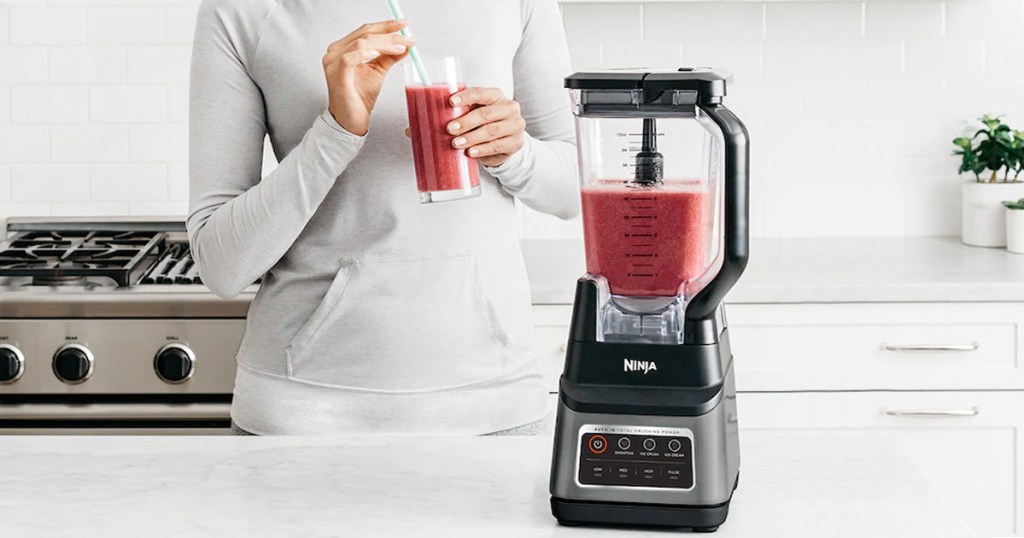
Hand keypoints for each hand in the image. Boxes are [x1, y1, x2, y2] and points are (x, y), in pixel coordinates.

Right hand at [323, 20, 413, 135]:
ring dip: (383, 44)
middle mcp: (335, 52)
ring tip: (400, 48)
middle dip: (389, 35)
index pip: (366, 30)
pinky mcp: (336, 76)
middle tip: (407, 39)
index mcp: (344, 48)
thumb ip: (389, 56)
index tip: (404, 25)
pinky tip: (378, 53)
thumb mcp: (378, 71)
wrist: (351, 120)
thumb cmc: (359, 97)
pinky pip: (349, 58)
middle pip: (364, 34)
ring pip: (360, 44)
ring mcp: (333, 63)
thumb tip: (405, 44)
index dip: (386, 26)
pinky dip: (365, 53)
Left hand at [446, 88, 525, 166]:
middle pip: (486, 114)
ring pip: (491, 131)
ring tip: (456, 143)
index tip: (450, 102)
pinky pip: (497, 146)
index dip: (465, 97)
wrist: (505, 141)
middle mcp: (510, 108)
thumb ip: (460, 111)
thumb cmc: (485, 123)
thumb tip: (427, 120)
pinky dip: (481, 149)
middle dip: (466, 122)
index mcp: (497, 95)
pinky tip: (470, 152)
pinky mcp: (516, 142)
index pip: (480, 93)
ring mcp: (515, 125)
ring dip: (471, 138)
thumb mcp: (475, 112)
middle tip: (450, 129)